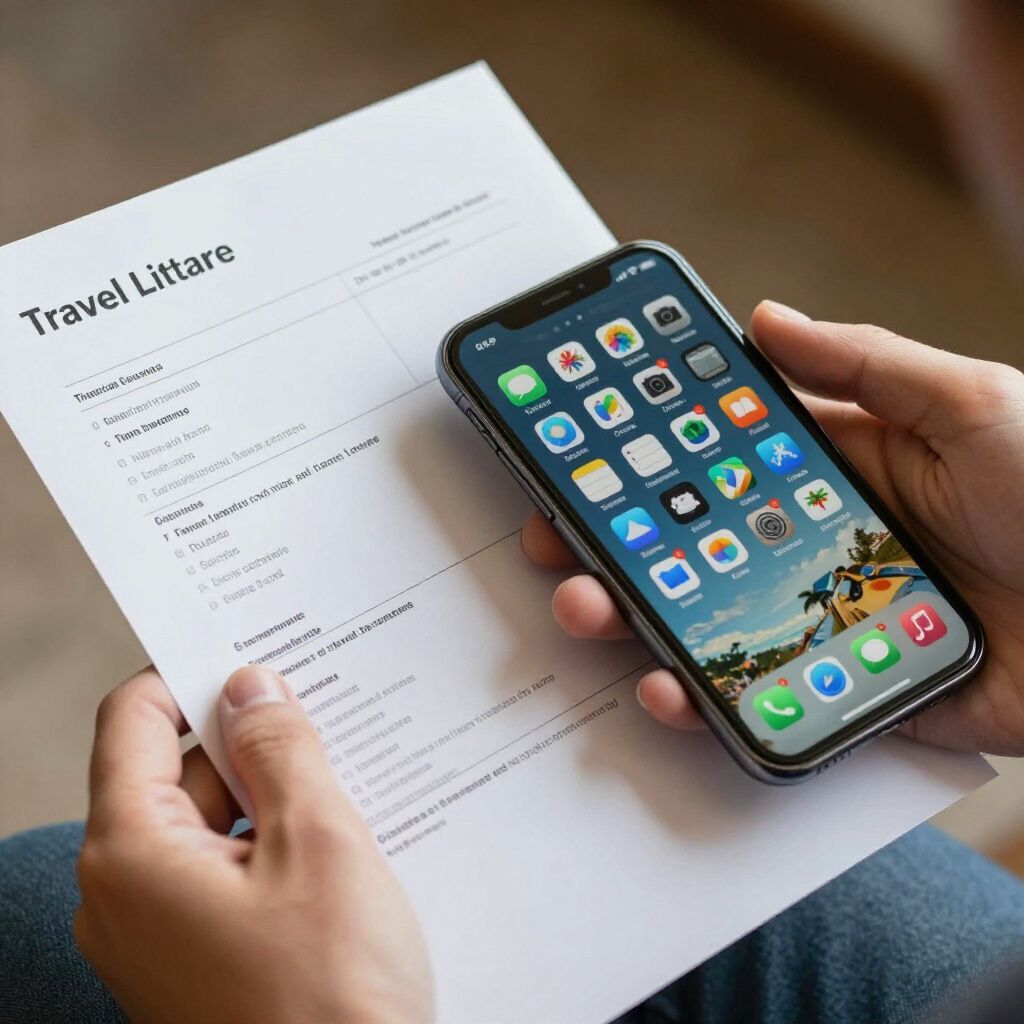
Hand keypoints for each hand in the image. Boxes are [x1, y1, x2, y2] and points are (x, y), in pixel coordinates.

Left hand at [75, 666, 432, 1023]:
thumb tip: (249, 686)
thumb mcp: (318, 842)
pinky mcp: (198, 961)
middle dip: (251, 740)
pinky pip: (227, 872)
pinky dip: (274, 844)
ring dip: (274, 795)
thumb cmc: (332, 994)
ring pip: (211, 823)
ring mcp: (160, 934)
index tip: (253, 653)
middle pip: (177, 770)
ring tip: (351, 784)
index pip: (134, 721)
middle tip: (329, 717)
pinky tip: (340, 844)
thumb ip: (279, 749)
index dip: (189, 675)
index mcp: (130, 854)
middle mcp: (125, 894)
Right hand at [523, 300, 1023, 755]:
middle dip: (612, 543)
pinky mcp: (839, 690)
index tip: (580, 457)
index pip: (715, 461)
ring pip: (704, 622)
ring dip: (632, 621)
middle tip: (555, 539)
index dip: (646, 459)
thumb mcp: (972, 405)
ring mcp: (819, 621)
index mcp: (833, 470)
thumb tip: (765, 318)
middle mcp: (811, 545)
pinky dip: (705, 702)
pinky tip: (669, 687)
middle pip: (688, 546)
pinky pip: (757, 699)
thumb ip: (867, 362)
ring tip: (589, 608)